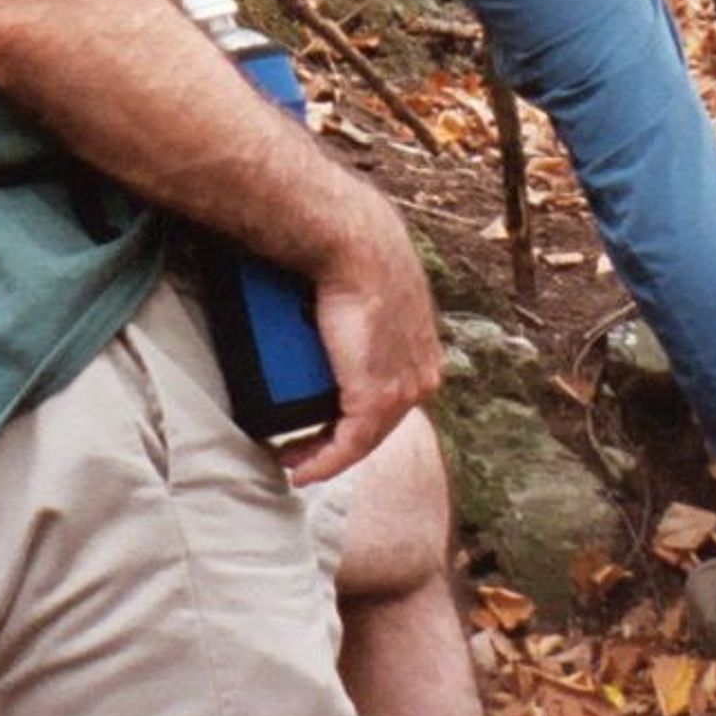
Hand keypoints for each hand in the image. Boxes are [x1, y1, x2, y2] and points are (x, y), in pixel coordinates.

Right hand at [285, 205, 442, 487]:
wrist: (358, 245)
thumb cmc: (359, 253)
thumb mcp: (373, 287)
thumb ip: (363, 308)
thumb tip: (332, 308)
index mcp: (424, 353)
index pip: (389, 399)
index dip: (354, 417)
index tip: (323, 421)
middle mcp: (422, 377)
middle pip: (375, 425)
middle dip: (335, 441)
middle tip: (299, 447)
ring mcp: (403, 390)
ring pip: (361, 440)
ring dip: (322, 455)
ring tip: (291, 458)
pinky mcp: (376, 397)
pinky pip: (349, 445)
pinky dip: (323, 462)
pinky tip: (301, 469)